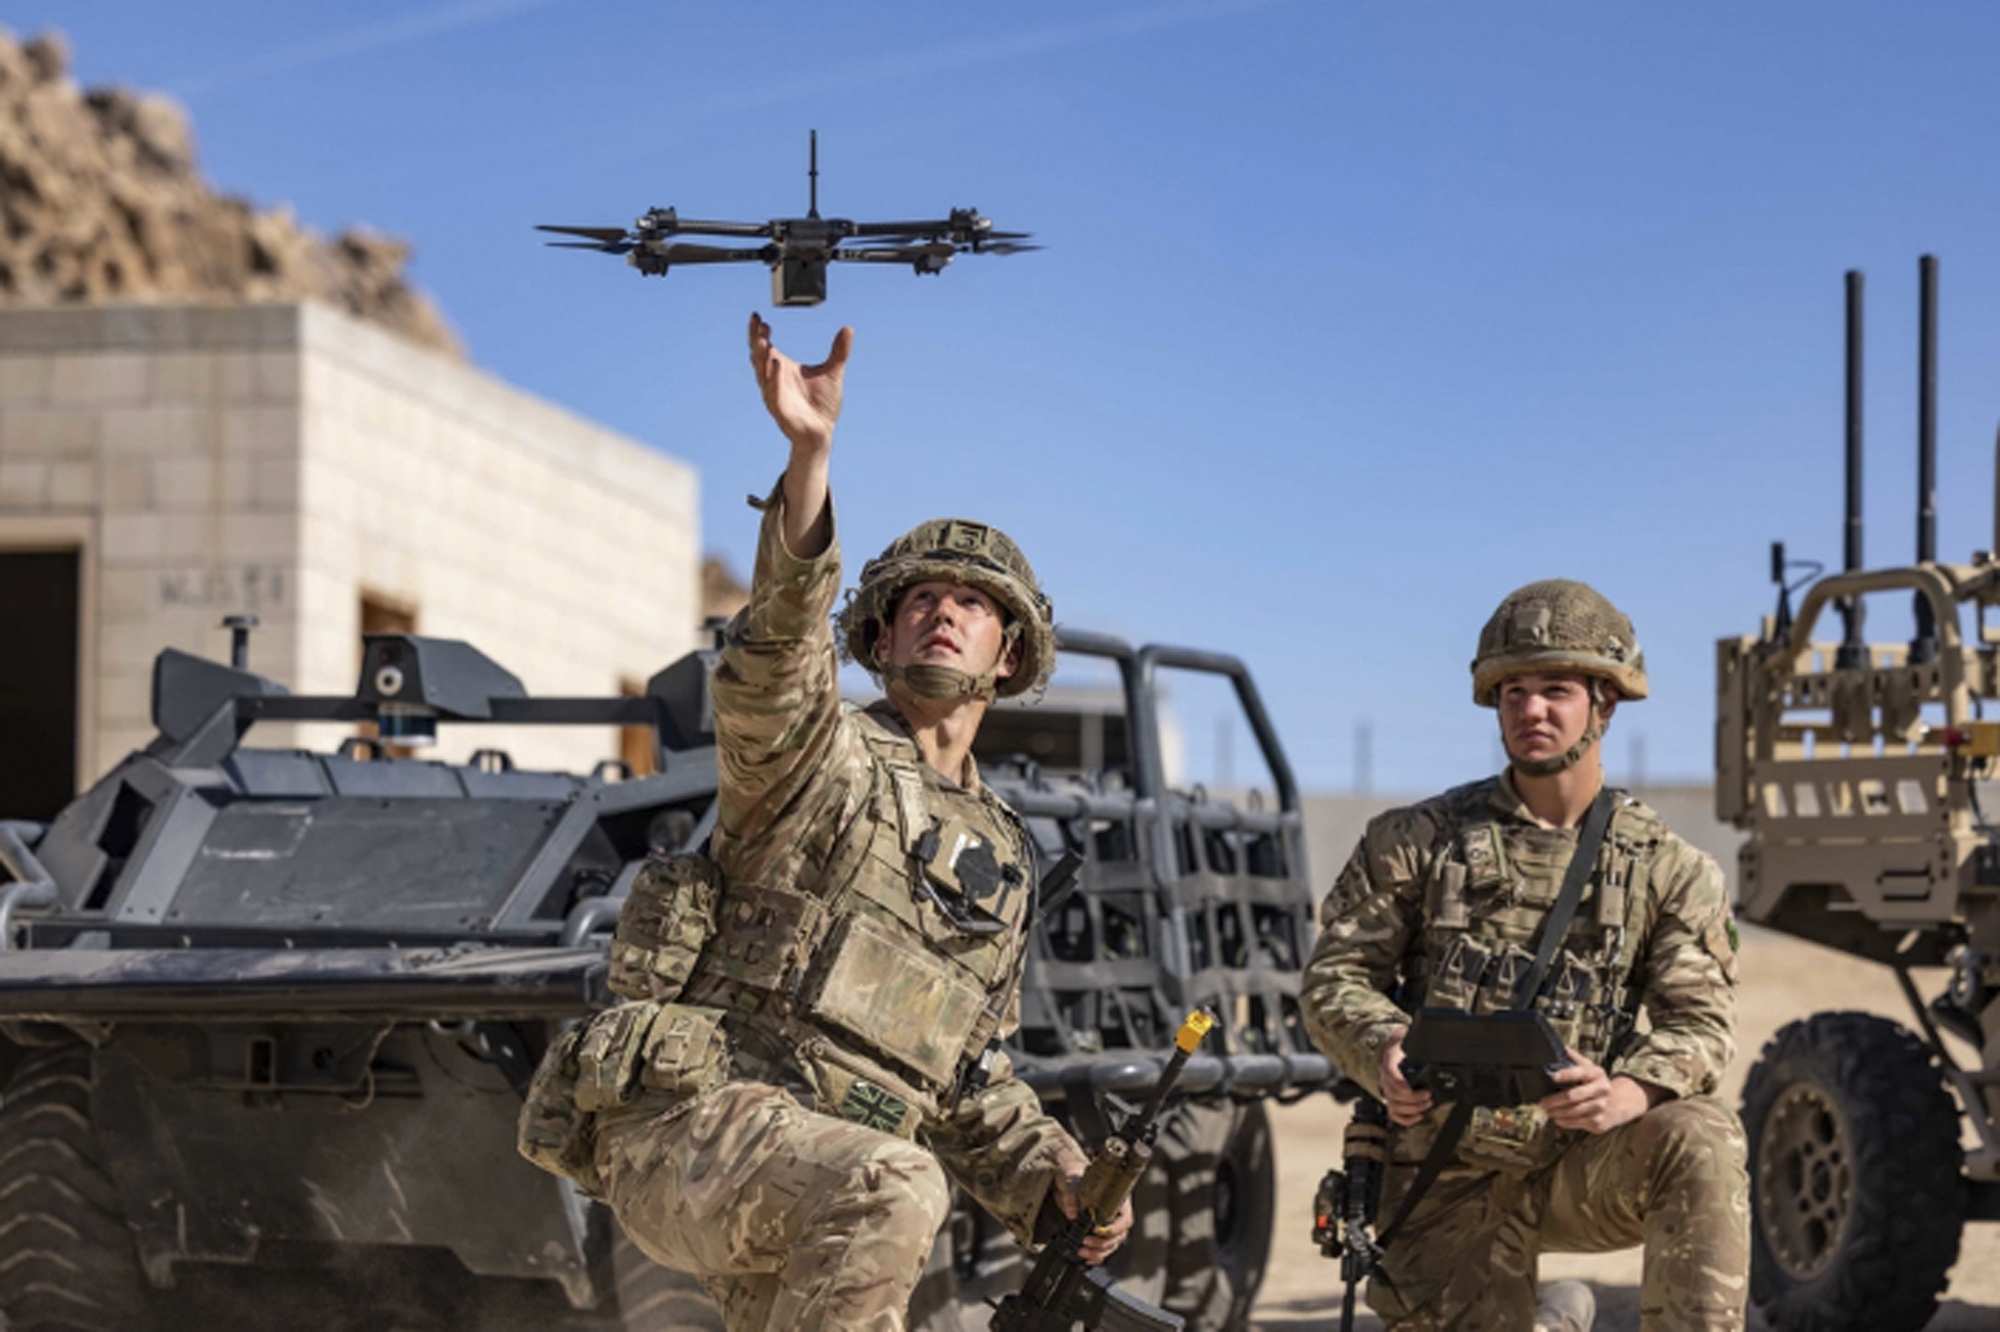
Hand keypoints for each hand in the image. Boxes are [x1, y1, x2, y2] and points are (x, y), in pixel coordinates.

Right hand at [748, 312, 850, 455]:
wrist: (823, 432)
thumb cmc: (822, 405)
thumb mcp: (833, 372)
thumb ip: (839, 351)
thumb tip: (849, 329)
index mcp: (781, 369)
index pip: (765, 347)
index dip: (759, 332)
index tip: (758, 316)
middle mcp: (773, 381)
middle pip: (759, 357)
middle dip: (756, 340)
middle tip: (758, 324)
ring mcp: (775, 395)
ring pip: (762, 373)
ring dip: (761, 356)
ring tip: (763, 340)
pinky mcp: (780, 410)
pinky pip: (773, 393)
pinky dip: (773, 379)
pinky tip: (776, 364)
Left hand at [1054, 1174, 1132, 1264]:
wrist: (1066, 1180)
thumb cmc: (1074, 1175)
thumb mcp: (1071, 1179)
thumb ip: (1071, 1194)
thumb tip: (1072, 1212)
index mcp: (1116, 1197)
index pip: (1124, 1217)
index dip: (1114, 1227)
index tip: (1097, 1229)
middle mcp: (1116, 1212)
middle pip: (1119, 1234)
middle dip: (1103, 1242)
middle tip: (1086, 1241)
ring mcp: (1108, 1223)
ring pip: (1112, 1244)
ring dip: (1098, 1251)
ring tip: (1082, 1250)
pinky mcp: (1099, 1232)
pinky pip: (1104, 1248)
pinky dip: (1096, 1256)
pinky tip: (1087, 1258)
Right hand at [1379, 1031, 1433, 1126]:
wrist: (1396, 1046)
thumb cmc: (1405, 1044)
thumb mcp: (1410, 1039)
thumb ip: (1418, 1042)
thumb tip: (1436, 1047)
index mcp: (1389, 1058)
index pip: (1389, 1071)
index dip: (1398, 1083)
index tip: (1409, 1090)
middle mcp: (1385, 1076)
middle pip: (1393, 1093)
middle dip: (1413, 1098)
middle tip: (1429, 1095)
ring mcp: (1387, 1089)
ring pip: (1394, 1105)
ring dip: (1412, 1108)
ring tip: (1427, 1104)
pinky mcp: (1392, 1099)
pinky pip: (1394, 1114)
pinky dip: (1406, 1118)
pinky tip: (1419, 1115)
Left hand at [1538, 1048, 1658, 1133]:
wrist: (1616, 1103)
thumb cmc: (1595, 1083)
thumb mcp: (1588, 1068)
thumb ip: (1574, 1058)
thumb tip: (1561, 1048)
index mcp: (1597, 1074)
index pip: (1580, 1072)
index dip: (1566, 1074)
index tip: (1553, 1076)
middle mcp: (1602, 1090)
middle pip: (1573, 1096)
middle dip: (1554, 1100)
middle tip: (1542, 1101)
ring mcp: (1601, 1107)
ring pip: (1574, 1111)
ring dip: (1556, 1112)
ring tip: (1547, 1110)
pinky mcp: (1598, 1121)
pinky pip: (1577, 1122)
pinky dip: (1564, 1121)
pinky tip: (1557, 1118)